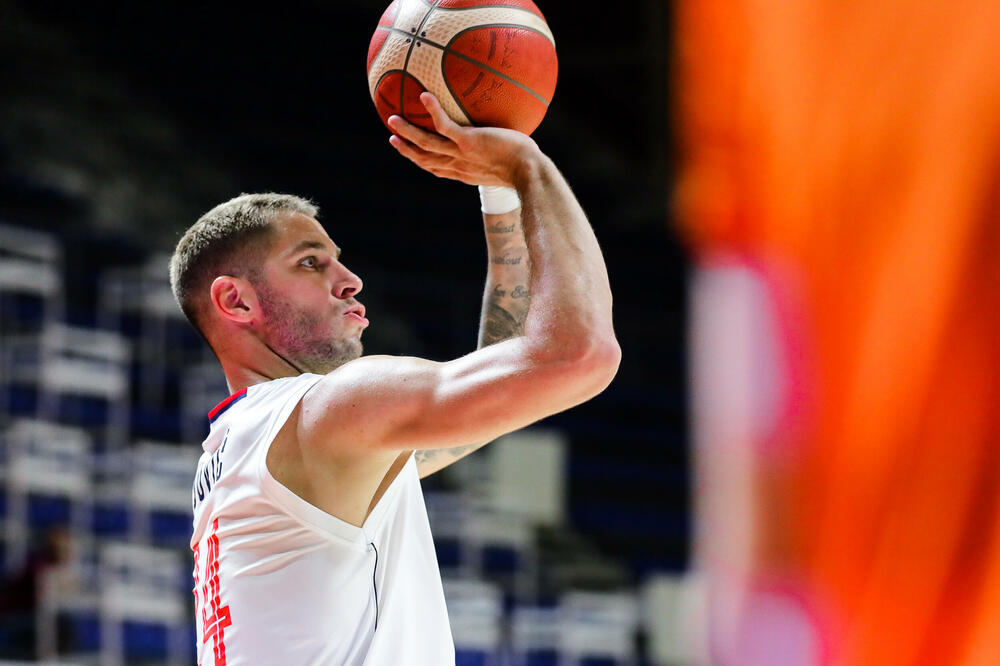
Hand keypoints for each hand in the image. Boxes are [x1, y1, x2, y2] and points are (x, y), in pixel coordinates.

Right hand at [388, 93, 541, 187]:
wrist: (530, 173)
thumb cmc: (527, 168)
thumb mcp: (510, 164)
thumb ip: (501, 153)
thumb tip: (510, 138)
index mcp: (465, 173)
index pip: (438, 169)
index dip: (422, 162)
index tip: (412, 154)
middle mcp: (459, 166)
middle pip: (425, 159)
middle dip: (407, 150)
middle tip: (392, 138)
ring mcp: (461, 154)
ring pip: (426, 144)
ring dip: (407, 132)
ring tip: (392, 119)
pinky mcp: (468, 142)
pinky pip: (444, 126)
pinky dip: (433, 111)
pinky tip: (424, 95)